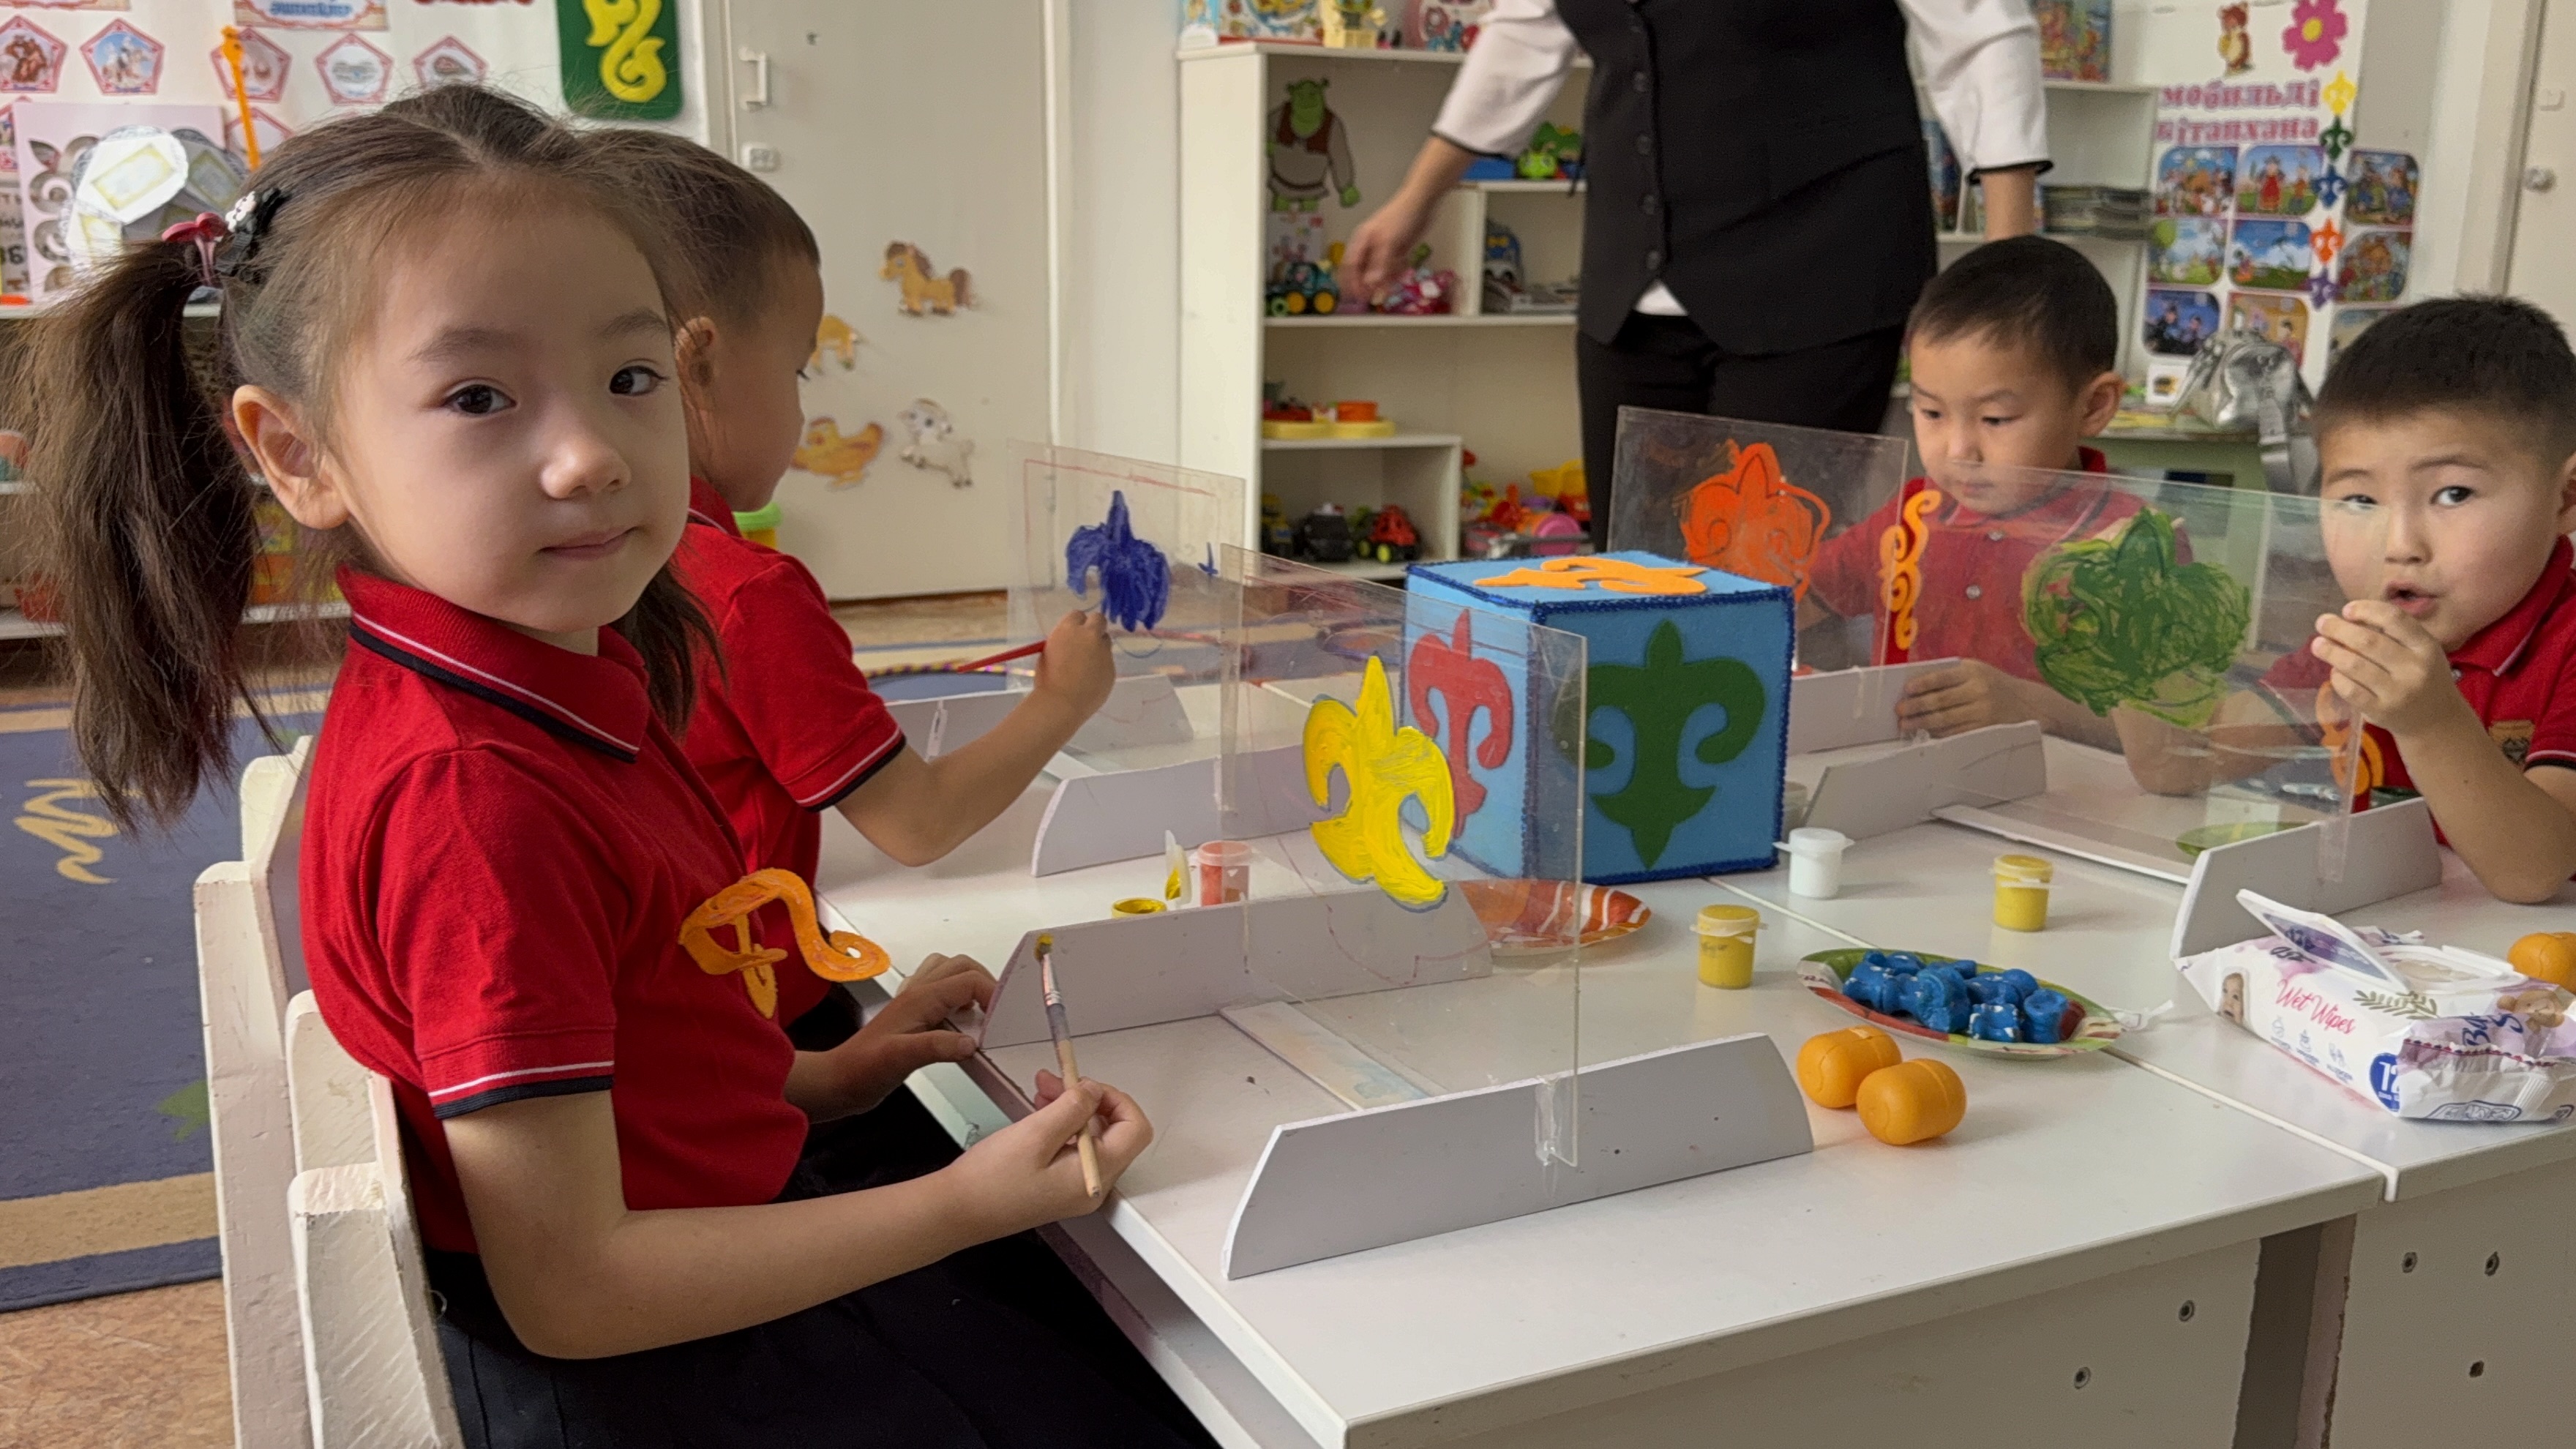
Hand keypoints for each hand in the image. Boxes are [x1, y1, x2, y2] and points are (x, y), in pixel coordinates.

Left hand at [813, 953, 992, 1116]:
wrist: (839, 1081)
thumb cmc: (863, 1069)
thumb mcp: (901, 1059)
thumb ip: (937, 1047)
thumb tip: (972, 1043)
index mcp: (921, 999)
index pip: (969, 979)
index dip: (991, 994)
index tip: (1002, 1019)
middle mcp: (918, 994)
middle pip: (961, 966)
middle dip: (985, 981)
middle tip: (996, 1010)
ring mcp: (914, 1003)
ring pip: (948, 972)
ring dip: (969, 985)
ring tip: (980, 1012)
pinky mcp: (912, 1016)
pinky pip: (939, 992)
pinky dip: (956, 999)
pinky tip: (958, 1024)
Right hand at [944, 1072, 1151, 1236]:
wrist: (956, 1211)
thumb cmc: (990, 1180)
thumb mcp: (1036, 1133)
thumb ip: (1073, 1107)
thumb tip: (1095, 1092)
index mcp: (1096, 1175)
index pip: (1135, 1130)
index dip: (1115, 1099)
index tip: (1086, 1085)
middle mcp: (1092, 1185)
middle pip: (1113, 1131)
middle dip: (1088, 1099)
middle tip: (1057, 1080)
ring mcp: (1075, 1187)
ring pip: (1090, 1136)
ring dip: (1071, 1108)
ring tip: (1042, 1090)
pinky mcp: (1058, 1186)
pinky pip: (1072, 1148)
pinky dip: (1060, 1124)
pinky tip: (1038, 1110)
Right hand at [1034, 609, 1112, 721]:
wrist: (1062, 703)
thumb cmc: (1047, 680)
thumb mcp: (1048, 653)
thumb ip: (1062, 643)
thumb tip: (1070, 644)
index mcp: (1069, 629)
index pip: (1078, 615)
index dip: (1076, 624)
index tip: (1073, 633)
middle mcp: (1089, 636)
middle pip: (1098, 620)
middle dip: (1093, 627)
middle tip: (1087, 641)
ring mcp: (1103, 651)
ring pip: (1105, 641)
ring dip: (1098, 648)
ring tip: (1087, 665)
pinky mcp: (1112, 667)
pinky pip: (1108, 662)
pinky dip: (1101, 666)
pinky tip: (1091, 679)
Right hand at [1343, 192, 1433, 299]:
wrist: (1422, 201)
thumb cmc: (1401, 217)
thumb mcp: (1389, 242)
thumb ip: (1379, 263)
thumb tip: (1370, 283)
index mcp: (1362, 240)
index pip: (1350, 265)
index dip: (1351, 281)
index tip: (1355, 296)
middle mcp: (1370, 245)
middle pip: (1363, 269)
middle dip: (1364, 284)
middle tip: (1369, 298)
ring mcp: (1384, 247)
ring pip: (1378, 269)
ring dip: (1381, 281)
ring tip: (1385, 293)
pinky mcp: (1398, 248)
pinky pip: (1392, 266)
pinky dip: (1393, 274)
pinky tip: (1397, 279)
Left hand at [1894, 660, 2031, 737]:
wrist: (2028, 703)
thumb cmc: (1993, 684)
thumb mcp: (1977, 670)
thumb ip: (1951, 675)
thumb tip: (1916, 684)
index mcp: (1973, 672)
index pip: (1942, 678)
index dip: (1922, 685)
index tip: (1906, 690)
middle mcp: (1978, 691)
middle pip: (1941, 702)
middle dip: (1916, 707)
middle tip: (1899, 712)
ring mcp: (1982, 712)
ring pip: (1946, 720)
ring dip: (1922, 723)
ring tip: (1906, 725)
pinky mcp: (1984, 729)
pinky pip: (1956, 732)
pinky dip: (1938, 733)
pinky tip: (1925, 732)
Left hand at [2310, 602, 2472, 736]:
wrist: (2436, 721)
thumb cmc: (2422, 677)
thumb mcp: (2420, 651)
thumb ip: (2393, 635)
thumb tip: (2349, 618)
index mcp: (2425, 646)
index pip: (2394, 619)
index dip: (2366, 610)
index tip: (2346, 609)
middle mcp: (2414, 668)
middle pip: (2368, 641)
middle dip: (2338, 629)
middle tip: (2322, 623)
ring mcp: (2398, 691)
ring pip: (2355, 665)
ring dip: (2331, 652)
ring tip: (2318, 645)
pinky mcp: (2382, 711)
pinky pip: (2351, 690)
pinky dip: (2337, 678)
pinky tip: (2335, 671)